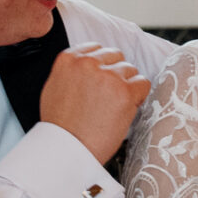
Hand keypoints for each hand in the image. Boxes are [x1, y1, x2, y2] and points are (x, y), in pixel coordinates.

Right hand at [39, 45, 149, 162]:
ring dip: (127, 86)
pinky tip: (125, 109)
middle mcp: (88, 63)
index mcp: (69, 59)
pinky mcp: (125, 91)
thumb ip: (71, 71)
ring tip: (114, 106)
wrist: (68, 149)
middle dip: (115, 74)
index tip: (101, 80)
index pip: (95, 48)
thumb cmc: (61, 126)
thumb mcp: (54, 88)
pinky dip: (138, 96)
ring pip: (130, 69)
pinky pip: (143, 84)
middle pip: (116, 56)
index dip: (102, 66)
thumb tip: (86, 66)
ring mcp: (108, 76)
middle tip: (108, 96)